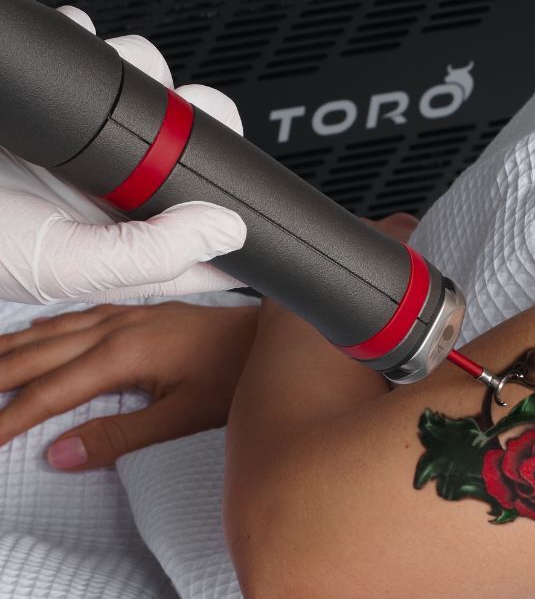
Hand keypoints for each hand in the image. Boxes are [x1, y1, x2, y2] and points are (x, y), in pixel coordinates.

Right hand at [0, 0, 248, 303]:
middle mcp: (110, 179)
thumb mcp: (62, 264)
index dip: (233, 194)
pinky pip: (86, 47)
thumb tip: (227, 229)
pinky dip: (85, 37)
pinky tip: (75, 43)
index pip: (208, 220)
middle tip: (184, 107)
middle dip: (193, 113)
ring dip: (142, 68)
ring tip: (121, 73)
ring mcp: (81, 133)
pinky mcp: (51, 96)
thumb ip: (146, 255)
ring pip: (145, 82)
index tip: (239, 172)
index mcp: (127, 232)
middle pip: (186, 136)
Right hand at [0, 302, 257, 469]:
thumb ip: (123, 436)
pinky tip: (32, 334)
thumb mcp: (185, 416)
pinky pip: (75, 317)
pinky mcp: (138, 312)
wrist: (275, 335)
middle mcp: (117, 327)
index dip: (8, 419)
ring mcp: (126, 314)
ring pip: (50, 331)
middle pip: (36, 355)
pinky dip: (42, 329)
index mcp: (123, 353)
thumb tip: (61, 454)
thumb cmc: (238, 374)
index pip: (48, 392)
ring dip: (10, 350)